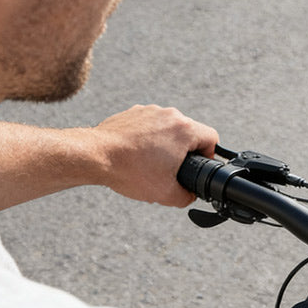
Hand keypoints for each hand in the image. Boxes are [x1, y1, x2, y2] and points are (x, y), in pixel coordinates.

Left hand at [91, 105, 218, 206]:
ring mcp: (150, 111)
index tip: (196, 167)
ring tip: (150, 163)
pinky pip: (150, 125)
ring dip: (166, 144)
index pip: (212, 138)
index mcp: (184, 130)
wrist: (94, 156)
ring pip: (169, 128)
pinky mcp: (133, 112)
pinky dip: (148, 138)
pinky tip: (136, 155)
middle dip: (184, 152)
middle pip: (190, 133)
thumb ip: (186, 196)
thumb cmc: (130, 171)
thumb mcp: (165, 194)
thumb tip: (190, 194)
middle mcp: (170, 115)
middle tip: (171, 170)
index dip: (209, 156)